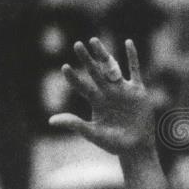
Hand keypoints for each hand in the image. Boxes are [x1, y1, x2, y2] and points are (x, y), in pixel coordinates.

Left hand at [49, 38, 154, 155]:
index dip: (74, 78)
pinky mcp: (138, 90)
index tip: (65, 67)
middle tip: (77, 45)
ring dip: (103, 54)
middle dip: (86, 59)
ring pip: (112, 67)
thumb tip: (51, 120)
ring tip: (94, 41)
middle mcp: (108, 92)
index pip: (82, 86)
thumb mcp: (93, 134)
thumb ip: (75, 124)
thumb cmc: (114, 144)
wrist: (137, 148)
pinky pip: (135, 70)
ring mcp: (123, 90)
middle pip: (95, 72)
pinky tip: (128, 42)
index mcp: (96, 102)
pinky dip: (132, 57)